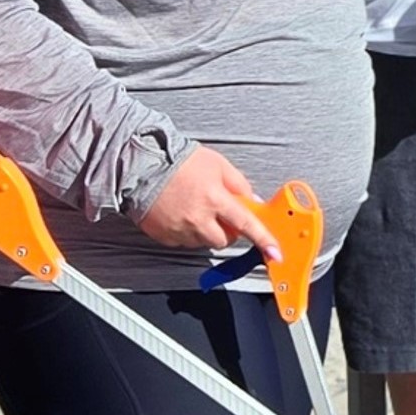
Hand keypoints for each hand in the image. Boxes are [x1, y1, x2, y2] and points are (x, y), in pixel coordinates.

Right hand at [132, 145, 271, 253]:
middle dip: (227, 231)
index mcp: (215, 199)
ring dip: (206, 231)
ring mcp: (180, 230)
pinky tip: (180, 214)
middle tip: (220, 214)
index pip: (247, 225)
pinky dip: (187, 232)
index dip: (264, 240)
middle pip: (225, 240)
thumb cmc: (177, 161)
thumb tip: (252, 200)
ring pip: (204, 242)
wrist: (140, 166)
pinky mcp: (165, 236)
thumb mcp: (217, 164)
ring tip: (195, 209)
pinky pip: (184, 242)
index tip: (275, 253)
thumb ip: (238, 184)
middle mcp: (198, 219)